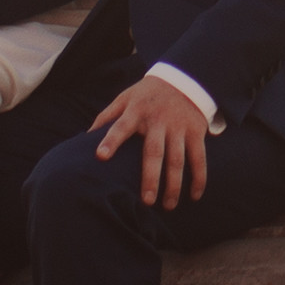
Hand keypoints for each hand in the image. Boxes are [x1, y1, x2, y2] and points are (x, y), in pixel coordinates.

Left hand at [92, 73, 212, 207]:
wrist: (184, 78)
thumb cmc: (147, 94)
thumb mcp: (125, 98)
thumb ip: (106, 117)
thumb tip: (85, 138)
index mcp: (136, 111)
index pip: (121, 126)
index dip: (111, 140)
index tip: (100, 156)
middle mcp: (159, 120)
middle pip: (154, 152)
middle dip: (151, 177)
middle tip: (147, 201)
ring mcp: (179, 127)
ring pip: (178, 160)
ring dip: (174, 185)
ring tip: (168, 206)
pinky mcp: (196, 132)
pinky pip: (199, 158)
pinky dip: (199, 178)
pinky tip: (194, 196)